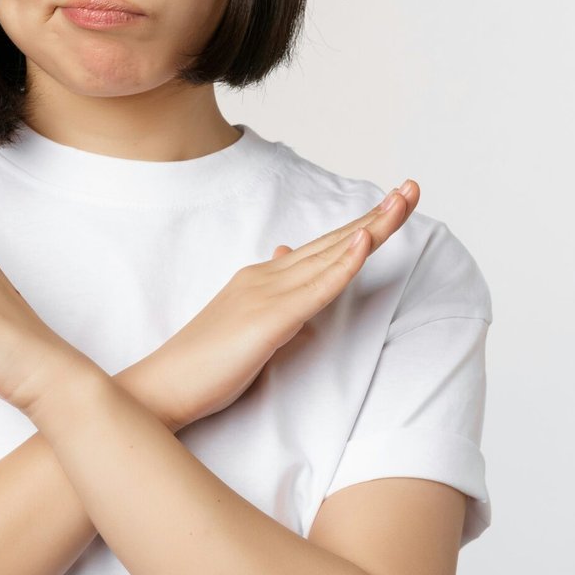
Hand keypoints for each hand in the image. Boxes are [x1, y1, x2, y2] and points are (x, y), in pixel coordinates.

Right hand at [144, 182, 420, 429]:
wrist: (162, 386)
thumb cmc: (202, 364)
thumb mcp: (244, 322)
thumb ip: (270, 295)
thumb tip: (286, 257)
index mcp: (263, 279)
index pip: (322, 247)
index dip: (360, 225)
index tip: (393, 205)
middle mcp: (266, 276)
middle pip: (333, 241)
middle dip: (377, 215)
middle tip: (413, 188)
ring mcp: (266, 295)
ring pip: (329, 256)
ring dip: (370, 227)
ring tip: (402, 201)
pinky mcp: (268, 321)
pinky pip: (315, 290)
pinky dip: (343, 264)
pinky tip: (365, 242)